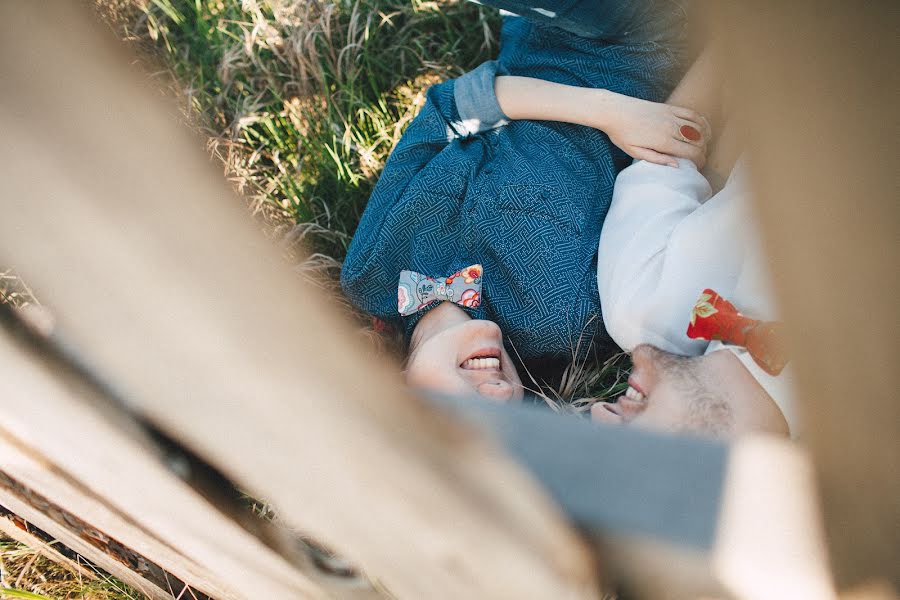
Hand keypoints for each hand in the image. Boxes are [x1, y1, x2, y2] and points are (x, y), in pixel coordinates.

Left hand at [595, 91, 710, 167]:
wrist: (613, 110)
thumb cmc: (621, 134)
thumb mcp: (634, 152)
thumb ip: (656, 159)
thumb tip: (676, 166)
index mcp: (662, 142)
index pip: (691, 153)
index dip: (700, 161)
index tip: (698, 165)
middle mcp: (670, 127)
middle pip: (698, 141)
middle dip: (702, 151)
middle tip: (699, 157)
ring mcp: (671, 115)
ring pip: (698, 127)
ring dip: (705, 137)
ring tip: (703, 145)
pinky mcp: (669, 107)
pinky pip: (692, 113)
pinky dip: (701, 121)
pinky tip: (702, 128)